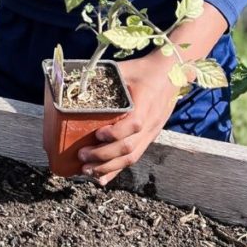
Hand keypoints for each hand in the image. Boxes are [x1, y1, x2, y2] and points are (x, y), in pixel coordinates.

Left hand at [78, 55, 181, 184]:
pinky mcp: (149, 138)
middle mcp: (151, 121)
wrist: (171, 73)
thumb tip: (75, 83)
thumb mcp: (124, 69)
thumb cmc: (144, 70)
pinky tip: (101, 178)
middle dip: (104, 155)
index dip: (116, 133)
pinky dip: (117, 170)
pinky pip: (134, 157)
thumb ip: (102, 76)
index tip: (98, 134)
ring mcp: (151, 132)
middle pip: (130, 146)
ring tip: (87, 170)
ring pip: (132, 157)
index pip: (134, 124)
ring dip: (108, 167)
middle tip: (82, 155)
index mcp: (146, 102)